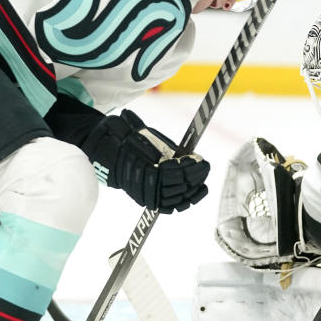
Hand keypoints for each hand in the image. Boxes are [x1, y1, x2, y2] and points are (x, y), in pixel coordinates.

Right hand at [82, 110, 209, 213]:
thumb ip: (132, 125)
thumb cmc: (129, 147)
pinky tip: (202, 189)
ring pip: (178, 196)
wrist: (115, 166)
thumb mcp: (130, 134)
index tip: (198, 158)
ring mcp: (151, 197)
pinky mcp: (156, 203)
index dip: (186, 166)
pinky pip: (176, 205)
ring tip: (204, 174)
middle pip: (177, 184)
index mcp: (143, 169)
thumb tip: (125, 114)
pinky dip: (190, 199)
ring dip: (194, 186)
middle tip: (205, 166)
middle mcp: (147, 186)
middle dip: (194, 175)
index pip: (169, 171)